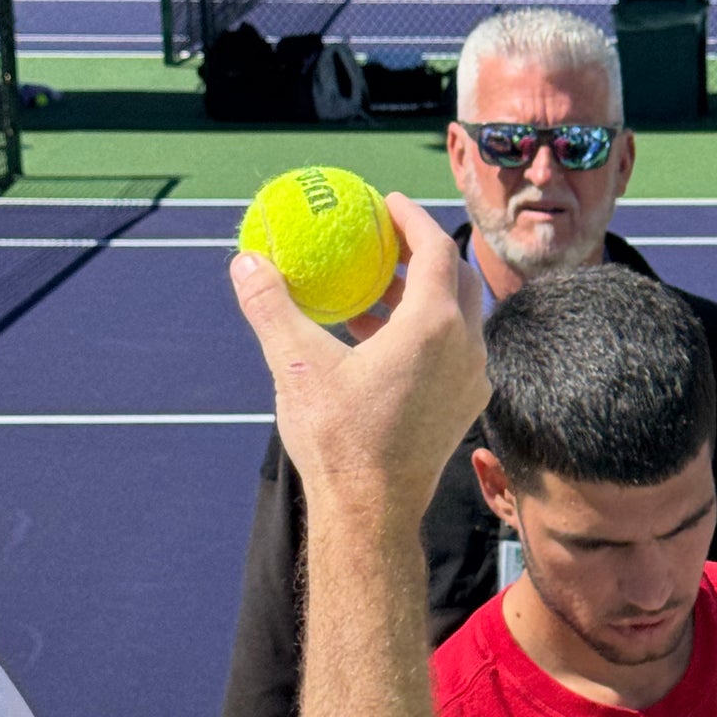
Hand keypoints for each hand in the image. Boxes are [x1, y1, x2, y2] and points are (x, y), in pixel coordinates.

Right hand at [230, 194, 487, 529]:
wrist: (372, 512)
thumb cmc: (338, 440)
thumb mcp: (297, 366)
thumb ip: (272, 306)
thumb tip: (245, 262)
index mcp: (434, 327)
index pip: (437, 248)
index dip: (412, 219)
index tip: (386, 204)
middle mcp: (465, 348)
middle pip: (455, 278)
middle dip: (421, 253)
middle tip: (382, 240)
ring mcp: (471, 380)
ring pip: (454, 318)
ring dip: (417, 296)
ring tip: (368, 291)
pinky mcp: (464, 406)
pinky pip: (451, 351)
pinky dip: (420, 332)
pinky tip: (373, 342)